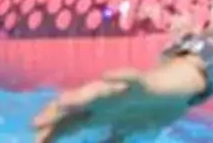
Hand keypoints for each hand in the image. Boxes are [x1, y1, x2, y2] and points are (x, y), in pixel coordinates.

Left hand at [31, 57, 211, 140]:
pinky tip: (107, 75)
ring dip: (79, 96)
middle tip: (37, 124)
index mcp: (101, 113)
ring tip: (62, 102)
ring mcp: (121, 89)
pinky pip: (129, 77)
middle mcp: (105, 99)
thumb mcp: (128, 130)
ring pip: (96, 91)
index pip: (72, 122)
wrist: (176, 88)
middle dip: (57, 115)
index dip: (54, 131)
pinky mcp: (142, 82)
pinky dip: (118, 76)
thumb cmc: (148, 107)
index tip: (36, 142)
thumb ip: (112, 139)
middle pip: (76, 107)